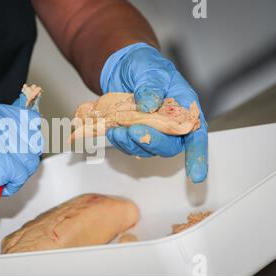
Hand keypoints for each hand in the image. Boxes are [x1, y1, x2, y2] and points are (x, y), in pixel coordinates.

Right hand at [0, 95, 42, 220]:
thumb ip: (7, 129)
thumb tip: (32, 128)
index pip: (31, 119)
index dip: (31, 137)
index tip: (24, 147)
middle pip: (33, 141)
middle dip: (25, 158)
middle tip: (7, 165)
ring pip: (30, 159)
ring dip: (18, 173)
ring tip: (0, 174)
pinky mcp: (1, 163)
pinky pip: (21, 175)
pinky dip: (13, 184)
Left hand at [100, 43, 207, 182]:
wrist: (123, 67)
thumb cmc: (144, 65)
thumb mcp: (150, 69)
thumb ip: (151, 86)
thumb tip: (150, 106)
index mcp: (185, 106)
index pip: (196, 133)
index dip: (198, 155)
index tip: (196, 175)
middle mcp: (171, 123)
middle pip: (170, 145)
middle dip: (152, 142)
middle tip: (134, 131)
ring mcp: (152, 130)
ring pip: (147, 149)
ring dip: (131, 143)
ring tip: (116, 129)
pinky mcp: (134, 133)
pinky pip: (130, 145)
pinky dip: (120, 141)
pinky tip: (111, 130)